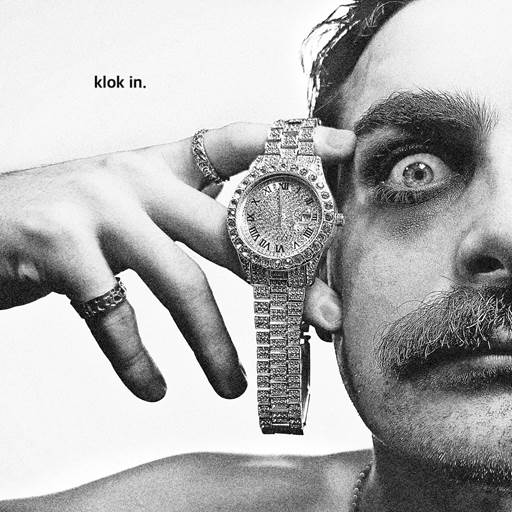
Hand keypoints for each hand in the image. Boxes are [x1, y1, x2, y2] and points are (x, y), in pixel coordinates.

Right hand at [0, 123, 354, 401]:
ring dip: (214, 343)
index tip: (342, 148)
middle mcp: (135, 179)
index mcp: (159, 165)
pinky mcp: (59, 249)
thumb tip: (254, 257)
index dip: (291, 142)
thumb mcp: (132, 204)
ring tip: (233, 384)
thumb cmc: (72, 219)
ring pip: (181, 282)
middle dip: (284, 280)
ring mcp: (98, 210)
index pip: (235, 143)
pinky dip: (137, 362)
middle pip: (230, 227)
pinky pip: (115, 318)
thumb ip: (184, 218)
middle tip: (322, 319)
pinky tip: (154, 387)